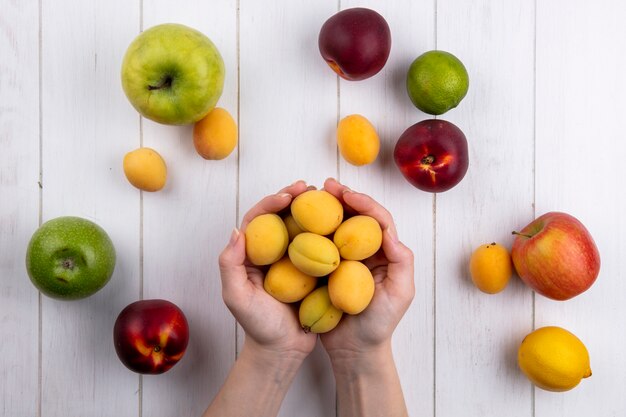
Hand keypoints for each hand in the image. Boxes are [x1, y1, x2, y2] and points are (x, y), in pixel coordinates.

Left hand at [218, 180, 316, 359]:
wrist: (283, 349)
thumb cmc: (258, 325)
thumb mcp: (236, 297)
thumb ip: (230, 265)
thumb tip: (238, 230)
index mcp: (251, 253)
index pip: (259, 219)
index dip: (272, 202)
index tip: (289, 195)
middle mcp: (271, 252)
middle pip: (281, 216)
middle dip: (294, 197)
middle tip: (311, 187)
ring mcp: (291, 260)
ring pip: (301, 227)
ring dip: (313, 210)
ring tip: (328, 197)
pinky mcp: (309, 270)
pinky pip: (319, 246)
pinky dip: (328, 232)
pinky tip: (341, 225)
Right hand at [320, 178, 414, 355]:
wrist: (354, 350)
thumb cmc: (380, 324)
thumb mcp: (400, 294)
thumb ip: (400, 262)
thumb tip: (389, 231)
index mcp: (384, 252)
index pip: (376, 219)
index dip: (363, 202)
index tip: (346, 194)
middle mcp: (364, 251)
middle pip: (355, 216)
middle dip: (342, 197)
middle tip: (325, 186)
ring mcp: (343, 259)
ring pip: (335, 227)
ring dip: (325, 209)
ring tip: (309, 195)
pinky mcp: (325, 269)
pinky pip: (317, 245)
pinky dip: (309, 231)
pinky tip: (296, 222)